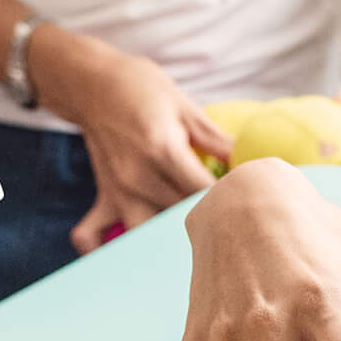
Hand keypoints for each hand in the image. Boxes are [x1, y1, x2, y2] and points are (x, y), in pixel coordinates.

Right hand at [27, 29, 232, 252]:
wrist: (92, 83)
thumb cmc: (141, 88)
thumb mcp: (184, 106)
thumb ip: (216, 139)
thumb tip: (248, 162)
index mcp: (163, 151)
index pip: (204, 191)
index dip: (229, 198)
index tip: (246, 201)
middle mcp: (139, 177)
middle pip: (182, 217)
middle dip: (209, 221)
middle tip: (230, 224)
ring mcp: (118, 191)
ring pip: (147, 235)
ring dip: (167, 242)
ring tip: (189, 243)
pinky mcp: (104, 196)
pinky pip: (92, 235)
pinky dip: (103, 251)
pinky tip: (127, 257)